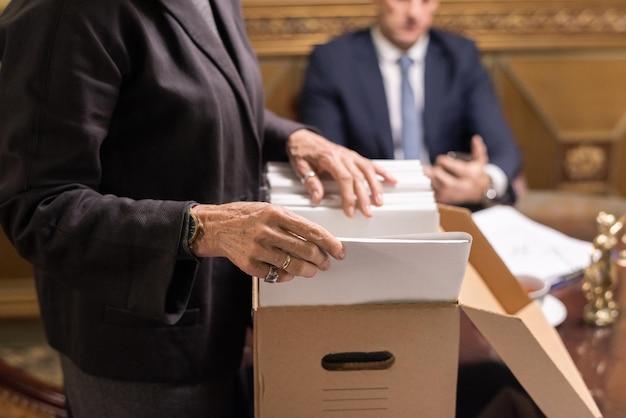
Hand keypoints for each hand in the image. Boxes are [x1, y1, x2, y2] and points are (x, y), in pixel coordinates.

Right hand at [189, 202, 344, 282]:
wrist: (215, 226)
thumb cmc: (246, 216)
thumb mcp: (270, 209)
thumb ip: (293, 223)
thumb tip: (318, 240)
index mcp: (276, 213)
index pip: (312, 231)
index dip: (330, 244)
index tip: (340, 252)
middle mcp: (267, 231)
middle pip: (306, 251)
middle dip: (321, 260)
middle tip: (325, 263)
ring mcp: (257, 249)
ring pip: (293, 266)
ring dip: (308, 271)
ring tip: (311, 270)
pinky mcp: (249, 265)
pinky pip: (277, 275)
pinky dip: (286, 276)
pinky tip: (288, 272)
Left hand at [286, 129, 396, 217]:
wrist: (303, 137)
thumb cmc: (301, 152)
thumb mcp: (300, 167)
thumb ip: (310, 181)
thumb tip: (317, 197)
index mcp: (329, 158)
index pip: (344, 178)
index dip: (349, 196)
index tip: (350, 210)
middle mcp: (343, 156)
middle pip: (358, 178)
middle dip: (364, 197)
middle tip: (368, 212)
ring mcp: (350, 156)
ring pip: (367, 171)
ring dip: (376, 187)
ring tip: (380, 201)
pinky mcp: (354, 156)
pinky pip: (370, 164)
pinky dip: (382, 172)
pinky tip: (392, 180)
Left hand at [424, 135, 491, 204]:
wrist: (479, 191)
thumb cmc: (476, 173)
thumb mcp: (480, 160)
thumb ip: (478, 149)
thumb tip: (475, 138)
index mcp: (469, 175)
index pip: (454, 168)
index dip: (443, 161)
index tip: (440, 159)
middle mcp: (461, 186)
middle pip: (443, 180)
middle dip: (435, 172)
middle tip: (430, 167)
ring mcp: (454, 194)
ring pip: (437, 187)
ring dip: (430, 179)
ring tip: (427, 173)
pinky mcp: (447, 200)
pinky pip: (434, 195)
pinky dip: (429, 187)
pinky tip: (428, 181)